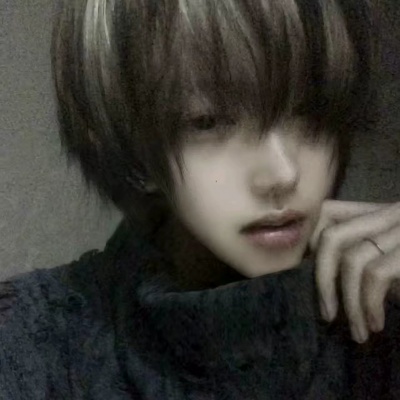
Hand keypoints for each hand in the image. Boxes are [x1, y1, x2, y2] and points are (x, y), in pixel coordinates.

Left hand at [308, 200, 399, 342]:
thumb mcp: (389, 256)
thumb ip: (361, 252)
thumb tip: (317, 264)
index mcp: (380, 212)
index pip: (327, 213)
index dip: (310, 243)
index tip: (311, 277)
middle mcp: (391, 213)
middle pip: (331, 236)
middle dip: (321, 278)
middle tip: (327, 314)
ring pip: (352, 258)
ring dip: (349, 302)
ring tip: (357, 331)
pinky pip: (376, 274)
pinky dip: (369, 304)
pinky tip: (376, 324)